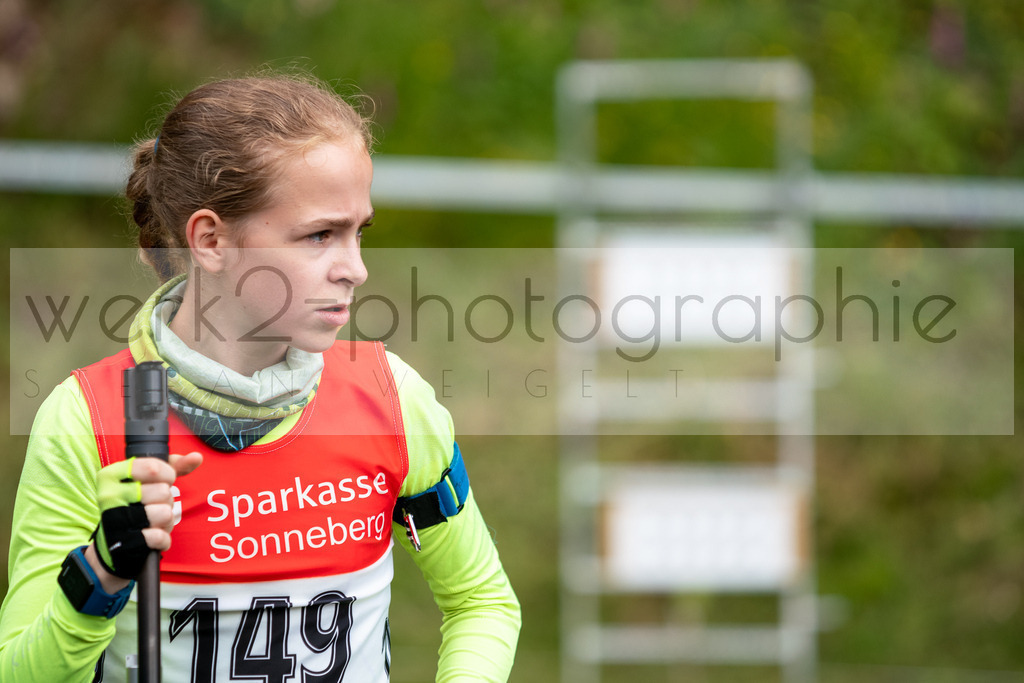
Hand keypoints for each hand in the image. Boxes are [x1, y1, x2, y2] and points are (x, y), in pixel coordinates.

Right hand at [90, 452, 201, 585]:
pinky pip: (159, 536)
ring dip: (166, 520)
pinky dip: (162, 539)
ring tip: (154, 521)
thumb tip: (197, 457)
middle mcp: (109, 495)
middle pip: (163, 492)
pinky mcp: (123, 543)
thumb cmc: (135, 504)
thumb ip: (173, 466)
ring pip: (164, 513)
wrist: (112, 543)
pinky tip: (152, 537)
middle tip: (154, 505)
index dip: (168, 475)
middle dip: (167, 501)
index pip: (154, 467)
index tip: (161, 481)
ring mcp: (114, 520)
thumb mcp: (148, 480)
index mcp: (112, 474)